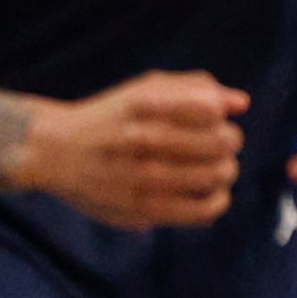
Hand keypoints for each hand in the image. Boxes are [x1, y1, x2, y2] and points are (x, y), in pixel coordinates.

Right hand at [21, 71, 248, 227]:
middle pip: (222, 142)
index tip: (212, 119)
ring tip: (214, 168)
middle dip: (229, 141)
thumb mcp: (147, 87)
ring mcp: (143, 178)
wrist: (55, 151)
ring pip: (218, 175)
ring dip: (226, 169)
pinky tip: (212, 193)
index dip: (221, 115)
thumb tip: (241, 103)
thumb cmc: (111, 116)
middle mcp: (144, 139)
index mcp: (147, 104)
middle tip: (217, 146)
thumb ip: (197, 88)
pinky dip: (218, 201)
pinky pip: (203, 210)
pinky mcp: (142, 210)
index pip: (213, 110)